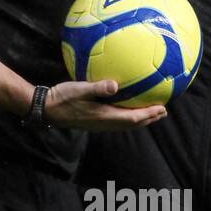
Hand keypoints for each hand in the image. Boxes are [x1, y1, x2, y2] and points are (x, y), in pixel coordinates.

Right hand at [45, 79, 166, 131]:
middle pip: (132, 124)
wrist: (47, 109)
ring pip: (125, 125)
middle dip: (148, 118)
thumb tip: (114, 85)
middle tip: (163, 112)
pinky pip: (117, 122)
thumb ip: (97, 87)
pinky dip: (128, 117)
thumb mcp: (79, 89)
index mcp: (103, 116)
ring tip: (151, 113)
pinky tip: (128, 109)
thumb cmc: (62, 97)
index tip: (161, 109)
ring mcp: (99, 125)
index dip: (148, 115)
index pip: (132, 118)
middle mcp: (104, 124)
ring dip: (140, 119)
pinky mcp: (94, 122)